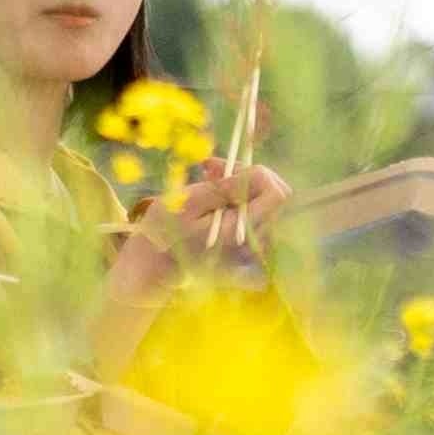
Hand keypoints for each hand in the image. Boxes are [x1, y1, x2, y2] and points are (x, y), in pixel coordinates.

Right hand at [110, 166, 293, 304]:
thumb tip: (255, 174)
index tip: (227, 169)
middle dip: (244, 175)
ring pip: (260, 200)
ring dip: (236, 184)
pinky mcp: (246, 243)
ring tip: (206, 181)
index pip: (277, 194)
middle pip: (270, 193)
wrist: (155, 265)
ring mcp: (252, 244)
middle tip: (211, 170)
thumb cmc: (165, 233)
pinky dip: (234, 198)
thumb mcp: (187, 203)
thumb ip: (223, 189)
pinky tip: (212, 196)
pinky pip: (251, 211)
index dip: (257, 173)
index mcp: (241, 230)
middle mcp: (254, 240)